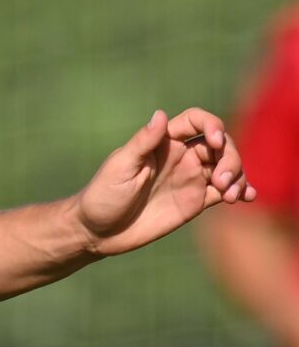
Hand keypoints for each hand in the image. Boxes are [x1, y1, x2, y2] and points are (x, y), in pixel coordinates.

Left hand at [74, 107, 253, 256]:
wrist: (99, 231)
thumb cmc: (102, 195)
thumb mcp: (119, 167)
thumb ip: (142, 143)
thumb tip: (161, 115)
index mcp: (163, 142)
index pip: (197, 121)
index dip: (212, 125)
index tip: (214, 142)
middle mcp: (181, 156)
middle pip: (221, 144)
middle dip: (231, 157)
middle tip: (221, 181)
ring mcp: (191, 178)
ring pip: (228, 166)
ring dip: (238, 175)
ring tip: (231, 196)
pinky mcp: (196, 201)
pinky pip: (226, 191)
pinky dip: (242, 190)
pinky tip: (247, 197)